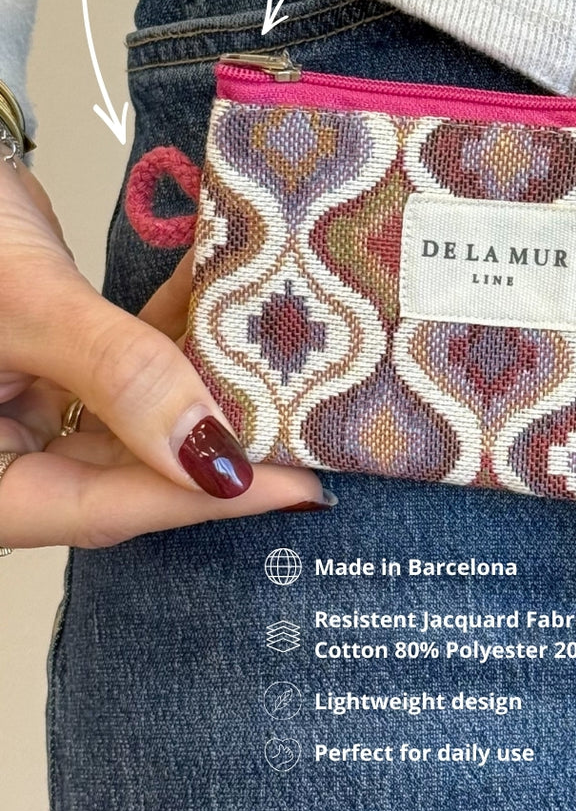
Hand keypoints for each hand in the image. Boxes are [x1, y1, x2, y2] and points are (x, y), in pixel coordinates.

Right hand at [0, 161, 328, 547]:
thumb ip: (117, 373)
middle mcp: (4, 451)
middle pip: (126, 475)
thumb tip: (211, 451)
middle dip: (219, 448)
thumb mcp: (23, 304)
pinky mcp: (58, 362)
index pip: (97, 510)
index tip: (297, 487)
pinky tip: (230, 300)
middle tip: (310, 435)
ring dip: (210, 385)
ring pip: (141, 420)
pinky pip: (133, 365)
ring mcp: (29, 406)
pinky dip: (179, 334)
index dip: (200, 499)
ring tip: (289, 370)